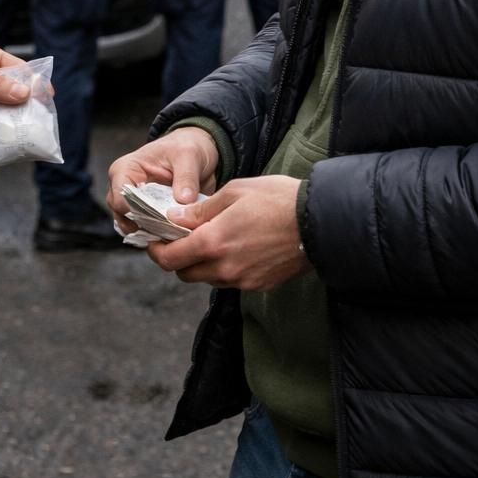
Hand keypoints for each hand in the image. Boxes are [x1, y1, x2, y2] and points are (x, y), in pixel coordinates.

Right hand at [107, 127, 218, 234]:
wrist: (196, 152)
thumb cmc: (185, 147)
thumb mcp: (189, 155)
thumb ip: (186, 177)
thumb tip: (183, 200)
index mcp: (125, 170)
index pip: (120, 199)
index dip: (138, 212)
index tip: (163, 218)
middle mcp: (123, 188)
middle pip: (124, 217)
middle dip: (147, 225)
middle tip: (172, 229)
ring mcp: (133, 203)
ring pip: (134, 228)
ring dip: (153, 233)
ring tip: (175, 234)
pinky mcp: (146, 215)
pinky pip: (146, 232)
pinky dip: (160, 236)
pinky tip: (176, 235)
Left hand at [148, 174, 309, 290]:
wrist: (321, 223)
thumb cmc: (278, 200)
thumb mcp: (234, 193)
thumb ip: (201, 210)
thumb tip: (175, 218)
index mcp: (213, 243)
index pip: (169, 259)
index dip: (156, 251)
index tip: (155, 240)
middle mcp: (224, 268)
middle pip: (185, 274)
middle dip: (177, 259)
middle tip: (180, 239)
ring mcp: (243, 280)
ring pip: (207, 278)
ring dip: (201, 264)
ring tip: (210, 239)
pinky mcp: (259, 284)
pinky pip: (230, 280)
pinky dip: (224, 268)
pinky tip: (235, 247)